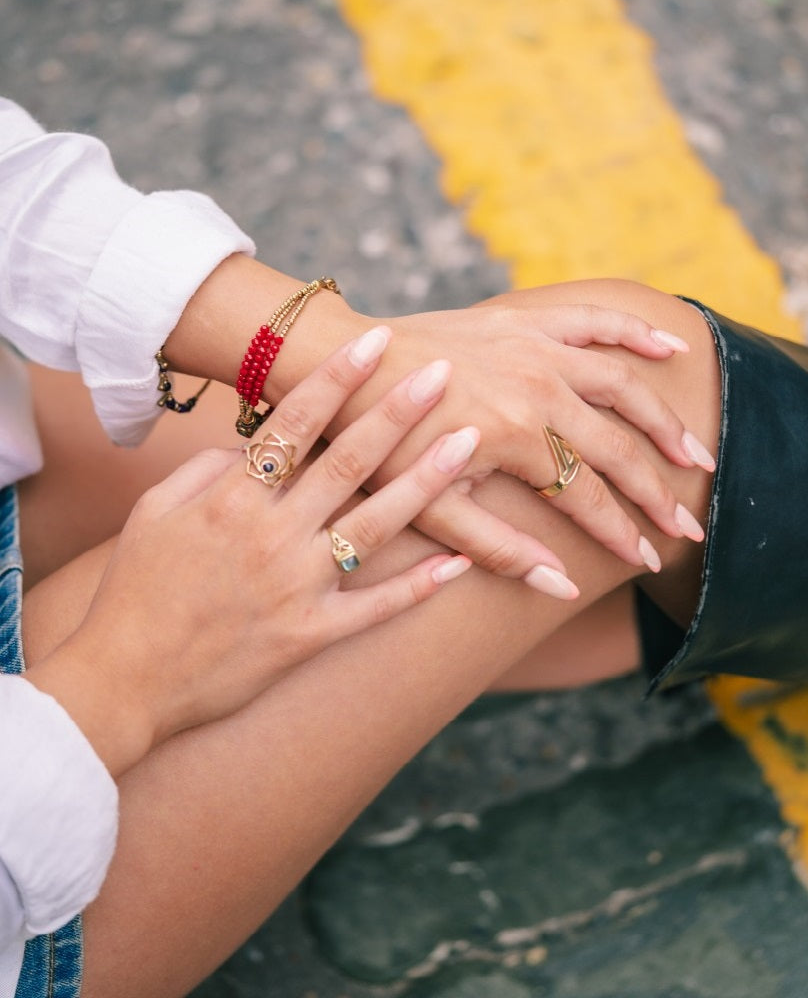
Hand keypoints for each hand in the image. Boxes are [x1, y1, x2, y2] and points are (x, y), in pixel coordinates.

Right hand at [25, 328, 476, 776]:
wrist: (123, 682)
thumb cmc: (133, 591)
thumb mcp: (153, 513)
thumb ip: (204, 469)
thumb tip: (251, 446)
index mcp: (230, 499)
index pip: (294, 423)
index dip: (338, 377)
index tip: (376, 341)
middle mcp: (271, 537)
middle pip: (348, 463)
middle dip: (398, 412)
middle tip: (442, 374)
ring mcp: (297, 588)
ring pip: (375, 525)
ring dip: (426, 481)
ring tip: (468, 442)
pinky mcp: (311, 636)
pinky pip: (377, 608)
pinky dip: (420, 587)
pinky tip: (461, 562)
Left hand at [329, 286, 713, 585]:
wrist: (338, 366)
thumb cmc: (376, 445)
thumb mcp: (427, 508)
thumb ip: (497, 547)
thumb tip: (562, 587)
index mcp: (516, 437)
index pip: (588, 498)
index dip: (622, 535)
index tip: (650, 563)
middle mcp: (538, 388)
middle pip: (618, 448)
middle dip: (658, 493)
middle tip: (691, 528)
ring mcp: (533, 347)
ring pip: (622, 384)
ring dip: (665, 421)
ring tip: (698, 457)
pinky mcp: (522, 320)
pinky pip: (591, 319)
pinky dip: (634, 328)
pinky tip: (669, 343)